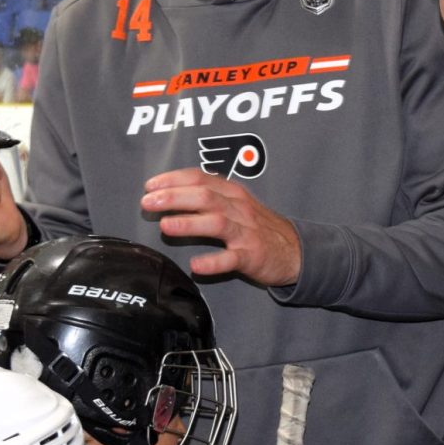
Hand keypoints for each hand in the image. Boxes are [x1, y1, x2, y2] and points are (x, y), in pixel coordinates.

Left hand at [141, 168, 301, 286]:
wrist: (295, 251)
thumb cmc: (257, 227)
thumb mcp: (236, 205)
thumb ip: (207, 199)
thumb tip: (167, 197)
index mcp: (232, 193)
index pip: (200, 178)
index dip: (173, 179)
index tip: (150, 185)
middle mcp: (239, 209)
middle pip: (205, 197)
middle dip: (174, 197)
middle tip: (148, 202)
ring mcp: (246, 232)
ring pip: (217, 223)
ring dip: (189, 223)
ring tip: (165, 226)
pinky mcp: (252, 256)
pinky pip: (232, 259)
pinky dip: (214, 262)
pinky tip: (196, 266)